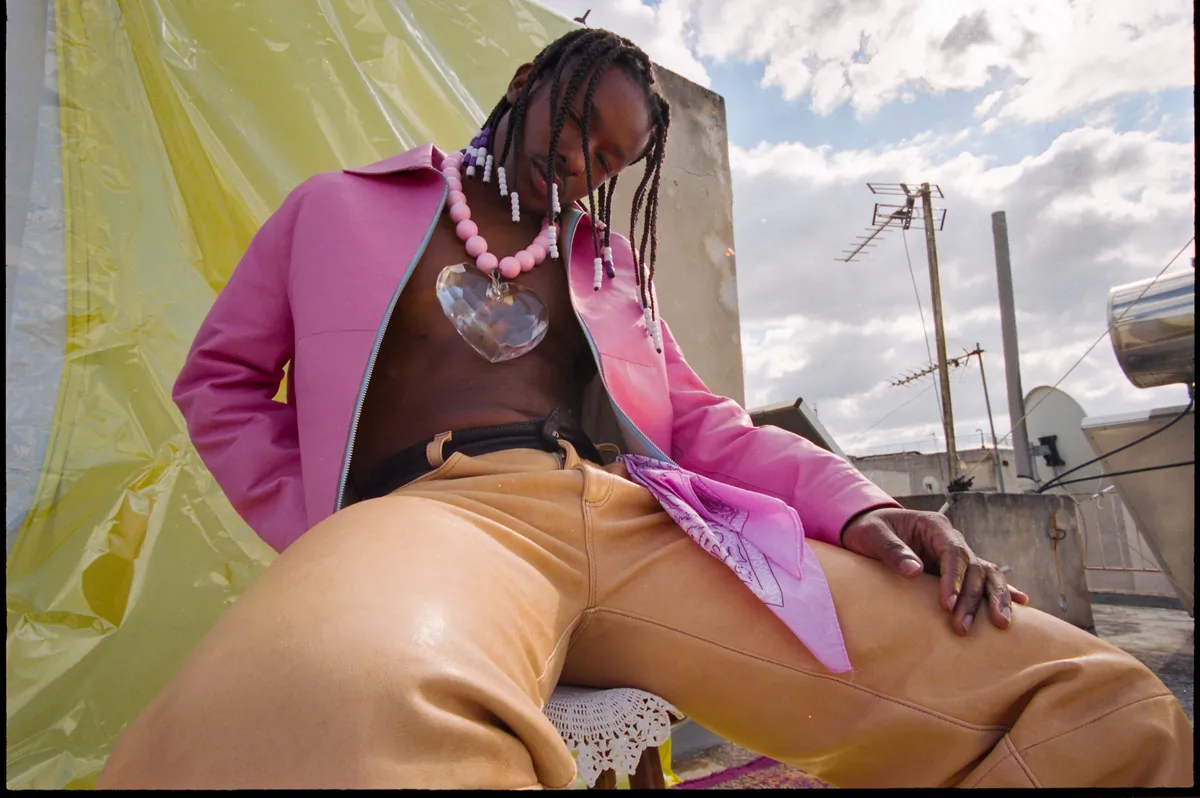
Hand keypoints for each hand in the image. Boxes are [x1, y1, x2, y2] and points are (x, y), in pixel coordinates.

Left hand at [839, 507, 1029, 634]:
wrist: (869, 528)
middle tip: (962, 627)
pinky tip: (1021, 604)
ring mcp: (958, 556)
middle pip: (974, 568)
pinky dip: (1002, 591)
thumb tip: (914, 571)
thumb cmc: (869, 530)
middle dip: (972, 598)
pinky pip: (984, 580)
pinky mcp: (957, 571)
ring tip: (1001, 624)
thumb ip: (892, 551)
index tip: (946, 604)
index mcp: (934, 527)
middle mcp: (951, 540)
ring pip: (986, 574)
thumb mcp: (873, 536)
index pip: (954, 552)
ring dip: (993, 599)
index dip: (954, 578)